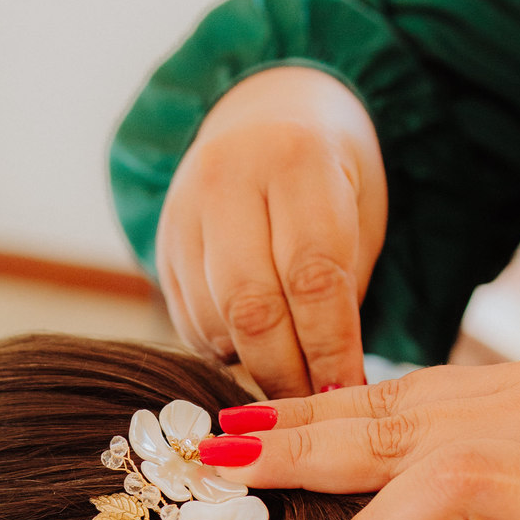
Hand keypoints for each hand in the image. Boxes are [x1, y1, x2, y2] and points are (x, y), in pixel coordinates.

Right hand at [156, 66, 387, 397]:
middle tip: (312, 405)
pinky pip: (188, 320)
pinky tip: (251, 348)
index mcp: (296, 162)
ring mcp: (184, 211)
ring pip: (213, 320)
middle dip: (285, 371)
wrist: (263, 114)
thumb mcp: (358, 214)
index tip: (345, 393)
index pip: (312, 278)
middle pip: (251, 307)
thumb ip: (343, 290)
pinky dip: (224, 348)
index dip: (329, 348)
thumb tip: (336, 388)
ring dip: (252, 363)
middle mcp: (229, 179)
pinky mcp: (161, 243)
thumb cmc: (329, 178)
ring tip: (287, 376)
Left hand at [198, 359, 519, 519]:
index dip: (296, 413)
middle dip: (298, 447)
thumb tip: (365, 452)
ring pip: (465, 484)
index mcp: (516, 396)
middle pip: (398, 429)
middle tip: (212, 465)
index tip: (215, 426)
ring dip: (386, 519)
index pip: (386, 397)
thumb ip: (472, 431)